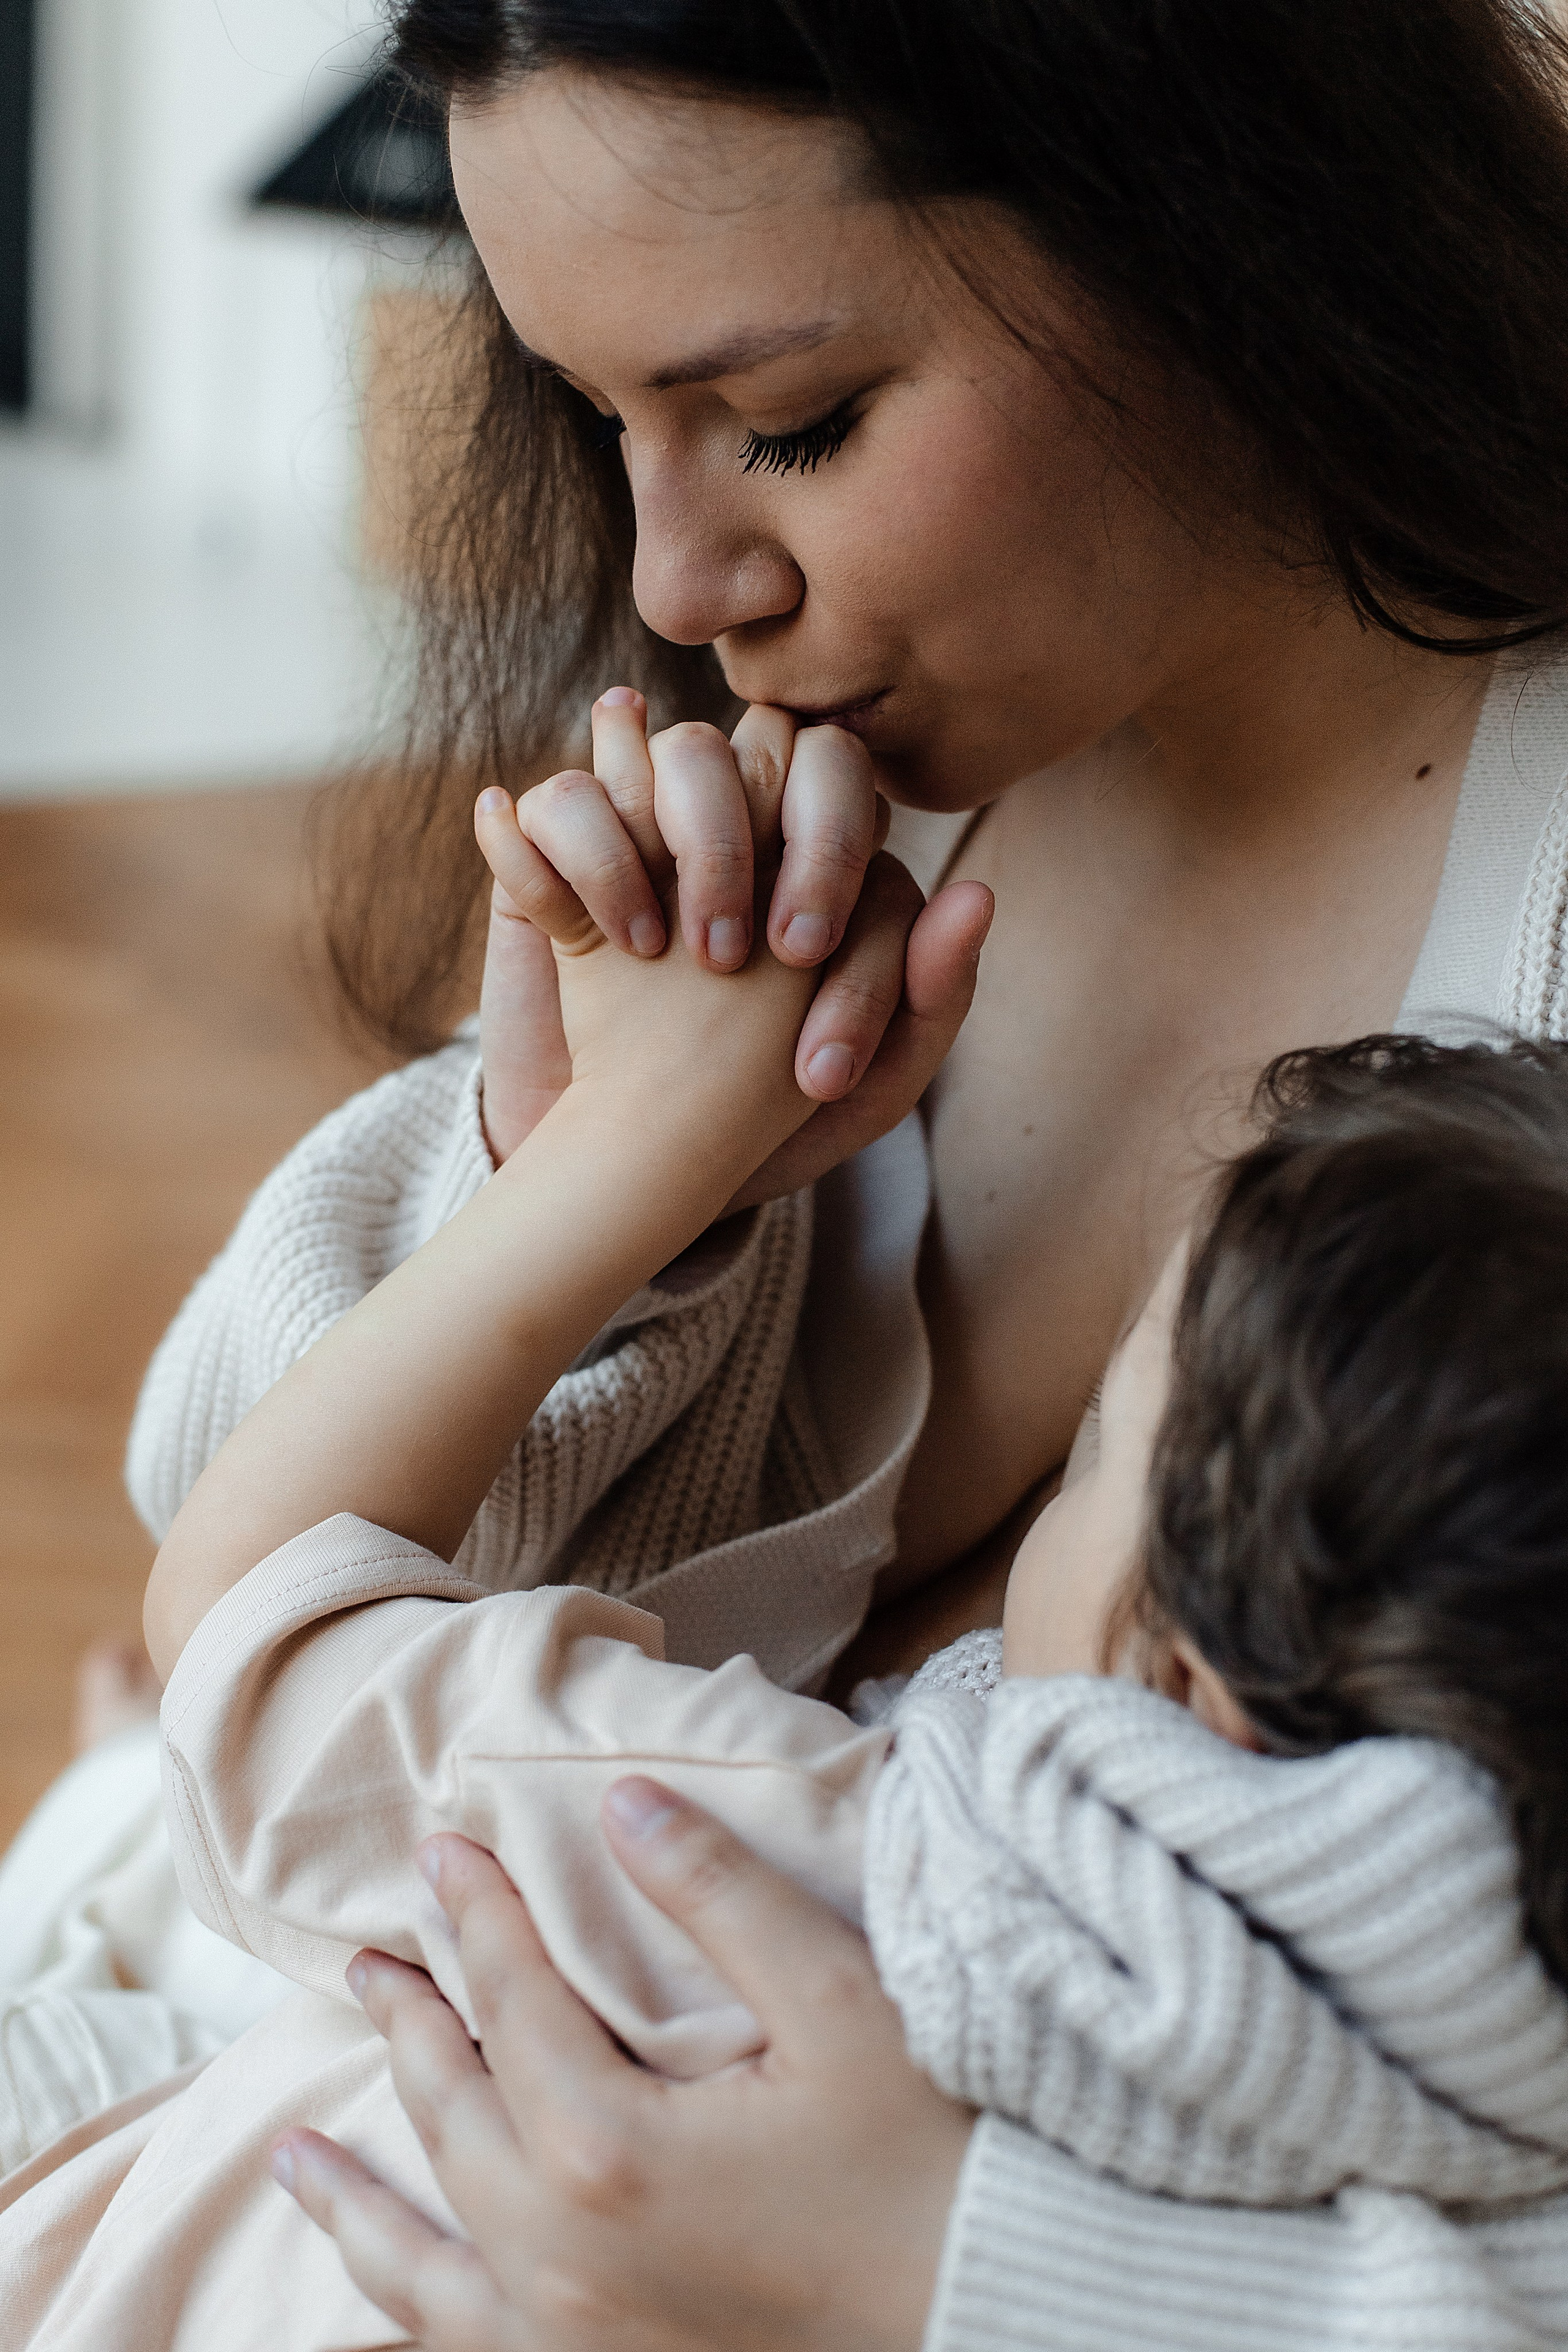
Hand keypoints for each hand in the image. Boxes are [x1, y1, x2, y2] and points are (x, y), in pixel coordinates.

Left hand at [274, 1789, 976, 2351]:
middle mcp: (564, 2252)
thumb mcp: (835, 2000)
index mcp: (613, 2146)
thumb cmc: (926, 2151)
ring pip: (426, 2254)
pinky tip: (381, 2302)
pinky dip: (406, 2313)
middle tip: (370, 1957)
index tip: (440, 1848)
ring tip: (295, 2154)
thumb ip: (718, 1895)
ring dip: (358, 2196)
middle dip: (410, 2023)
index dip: (476, 1913)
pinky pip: (463, 2350)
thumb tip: (620, 1802)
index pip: (513, 2000)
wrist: (996, 2308)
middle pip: (454, 2111)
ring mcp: (572, 2336)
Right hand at [476, 694, 992, 1181]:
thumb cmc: (758, 1127)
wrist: (626, 1172)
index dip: (841, 873)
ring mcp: (646, 828)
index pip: (854, 804)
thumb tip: (977, 892)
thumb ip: (932, 1001)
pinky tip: (603, 939)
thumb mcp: (864, 1089)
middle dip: (776, 836)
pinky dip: (581, 854)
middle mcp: (742, 822)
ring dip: (690, 838)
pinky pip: (560, 801)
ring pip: (677, 749)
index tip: (811, 996)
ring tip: (663, 952)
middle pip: (773, 740)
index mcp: (823, 861)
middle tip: (753, 957)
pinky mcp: (553, 858)